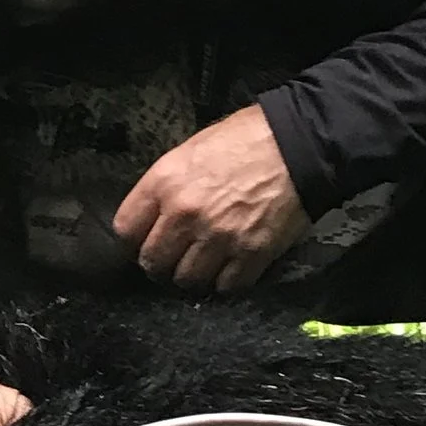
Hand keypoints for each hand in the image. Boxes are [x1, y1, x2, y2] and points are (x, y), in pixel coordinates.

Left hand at [111, 108, 309, 293]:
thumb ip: (168, 184)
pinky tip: (229, 268)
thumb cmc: (247, 139)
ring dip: (192, 275)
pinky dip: (226, 282)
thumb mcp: (192, 149)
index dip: (134, 238)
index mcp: (165, 182)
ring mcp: (218, 237)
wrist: (299, 145)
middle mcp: (185, 214)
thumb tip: (156, 213)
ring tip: (202, 265)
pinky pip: (226, 286)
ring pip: (187, 280)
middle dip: (160, 263)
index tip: (144, 239)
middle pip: (152, 262)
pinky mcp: (251, 254)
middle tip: (172, 258)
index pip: (126, 229)